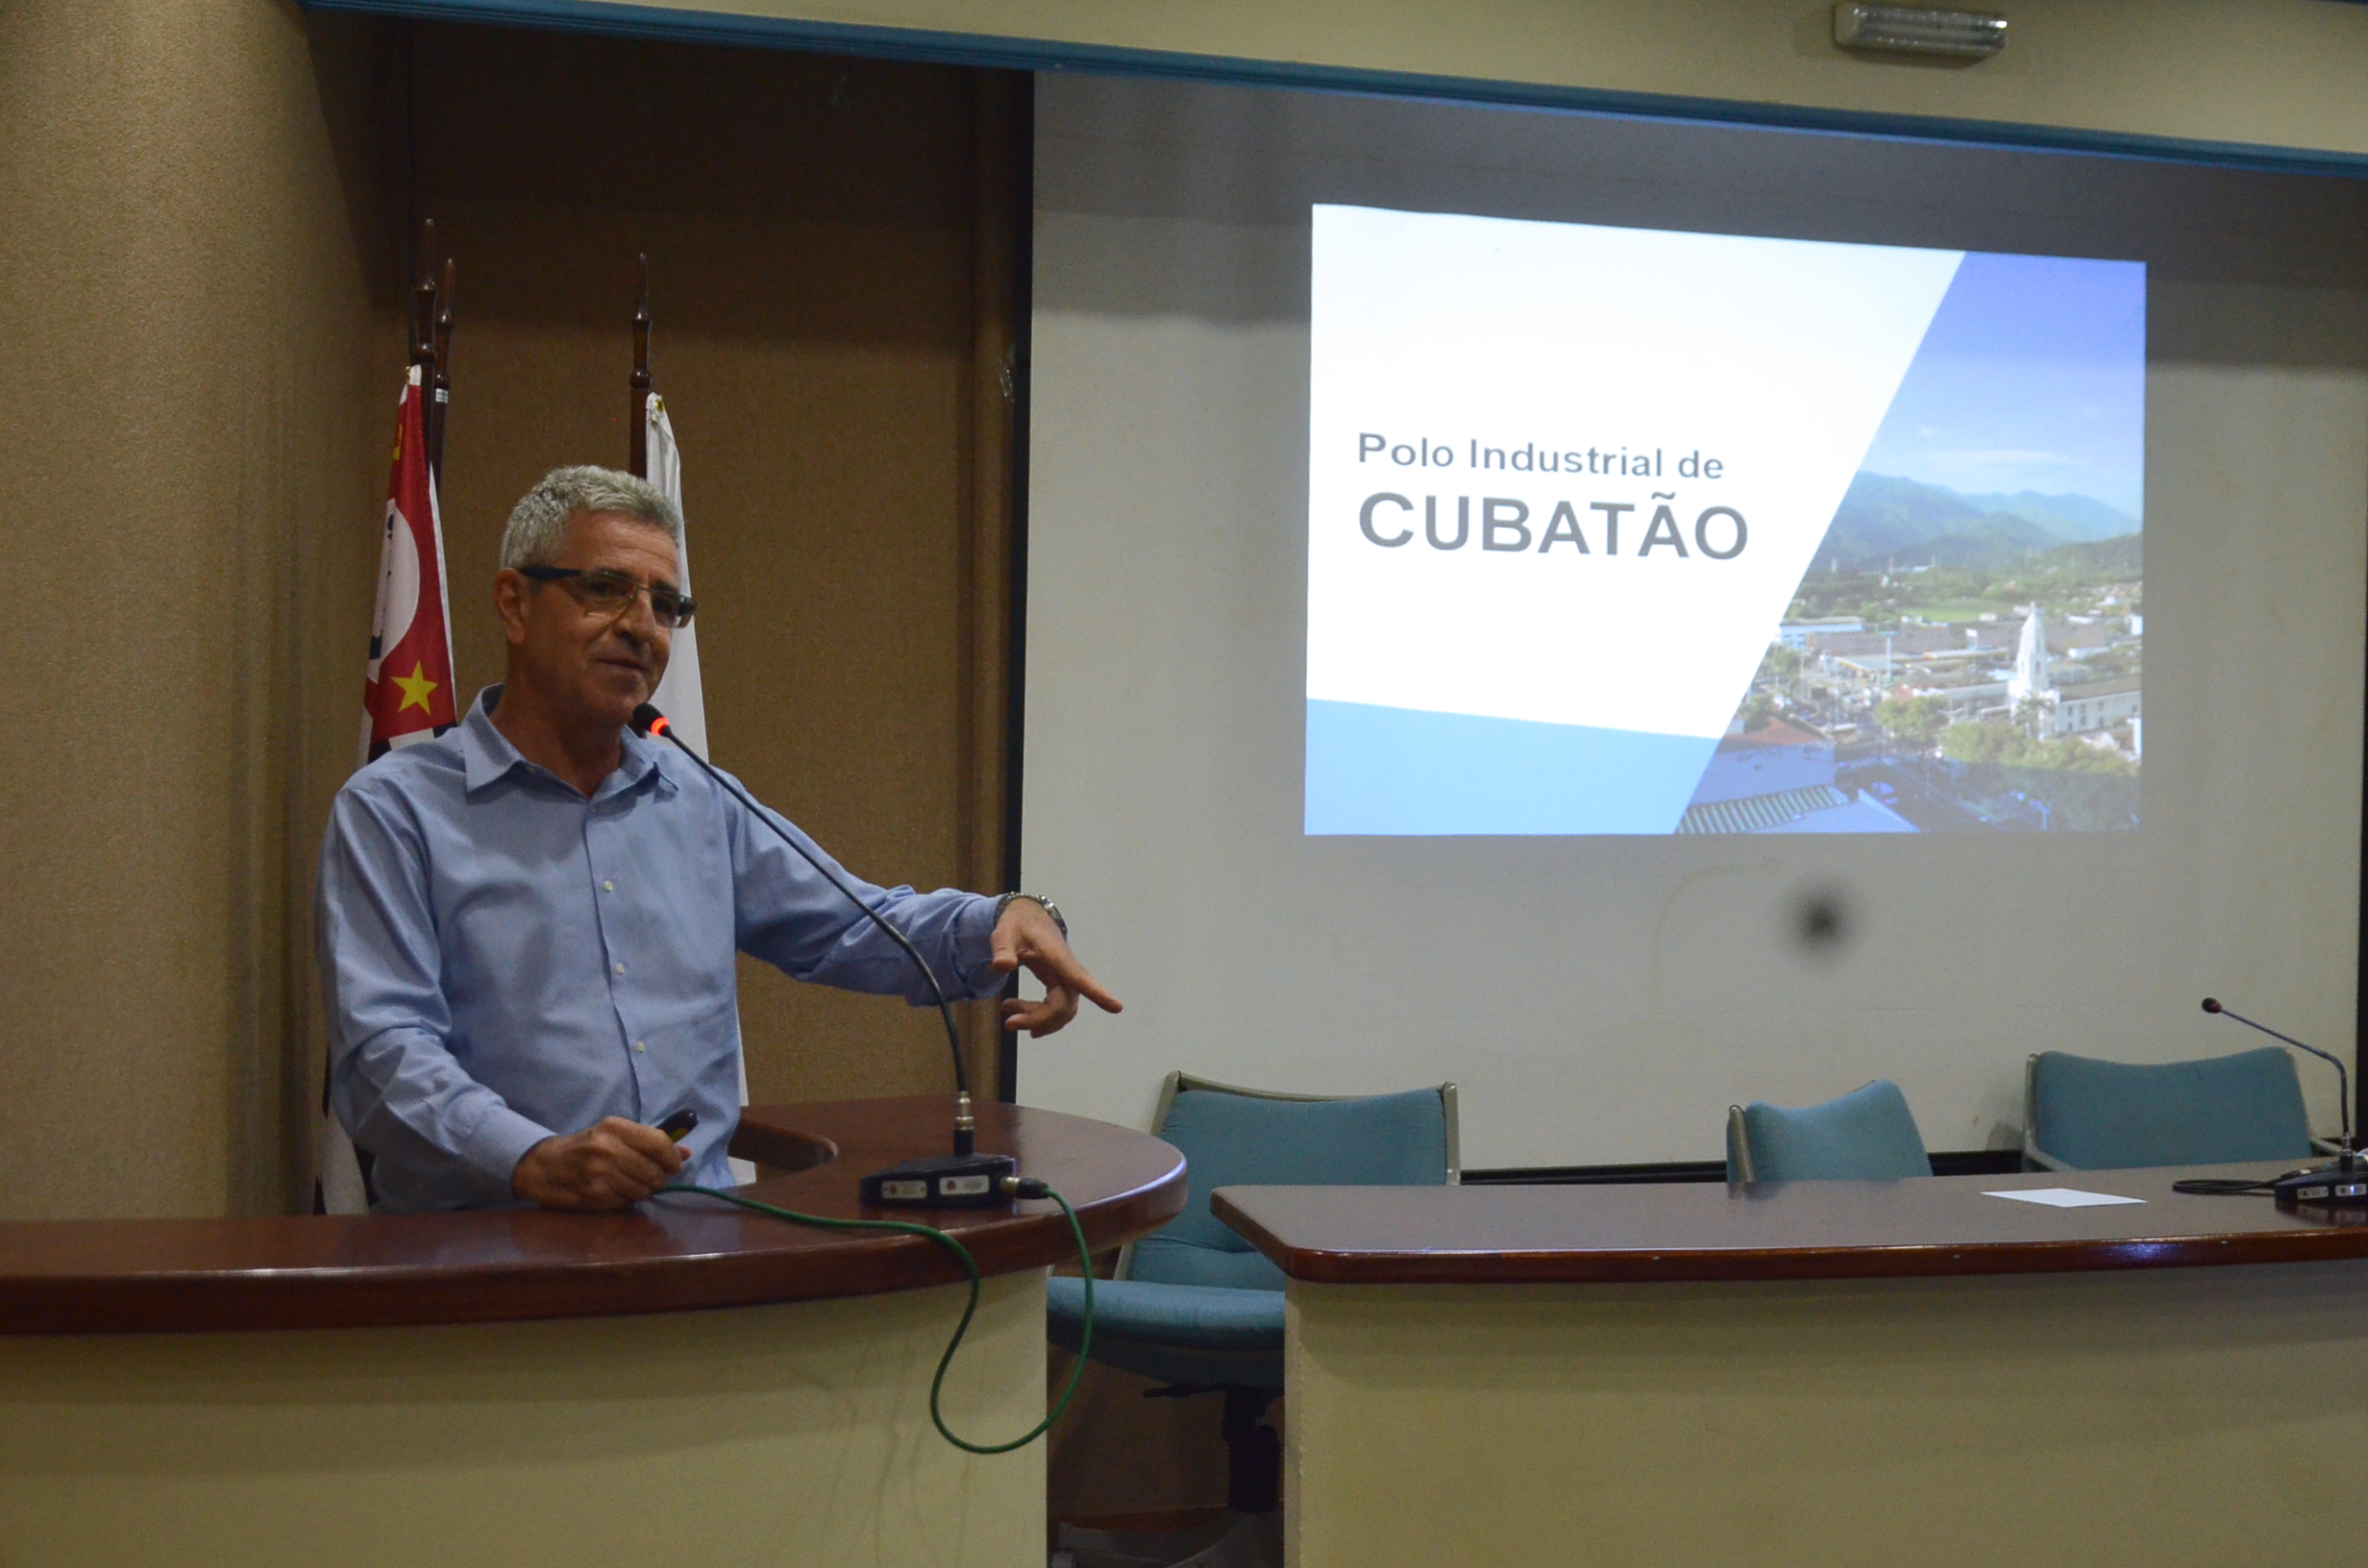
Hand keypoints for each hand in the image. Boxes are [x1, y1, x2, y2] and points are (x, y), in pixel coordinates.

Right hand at [512, 1117, 687, 1208]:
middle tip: (654, 1177)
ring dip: (645, 1190)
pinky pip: (627, 1201)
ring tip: (634, 1183)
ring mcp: (599, 1174)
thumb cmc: (586, 1147)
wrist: (545, 1166)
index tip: (675, 1165)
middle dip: (659, 1177)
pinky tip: (619, 1190)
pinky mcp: (593, 1195)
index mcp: (614, 1127)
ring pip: (643, 1189)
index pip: (658, 1143)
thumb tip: (686, 1153)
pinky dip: (628, 1199)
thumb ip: (650, 1141)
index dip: (672, 1157)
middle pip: (653, 1171)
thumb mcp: (614, 1134)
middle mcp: (607, 1149)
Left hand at [991, 898, 1122, 1036]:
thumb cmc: (1018, 924)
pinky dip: (1041, 1018)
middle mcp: (1067, 970)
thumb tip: (1001, 967)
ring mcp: (1066, 979)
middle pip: (1064, 1005)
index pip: (1078, 977)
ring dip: (1037, 1020)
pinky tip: (1021, 1018)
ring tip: (1008, 1015)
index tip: (1116, 1007)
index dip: (1097, 993)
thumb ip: (1002, 949)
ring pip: (1061, 1011)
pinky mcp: (1061, 985)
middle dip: (1039, 1019)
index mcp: (1057, 956)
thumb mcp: (1004, 932)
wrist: (1027, 918)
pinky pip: (1057, 1009)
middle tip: (1008, 1023)